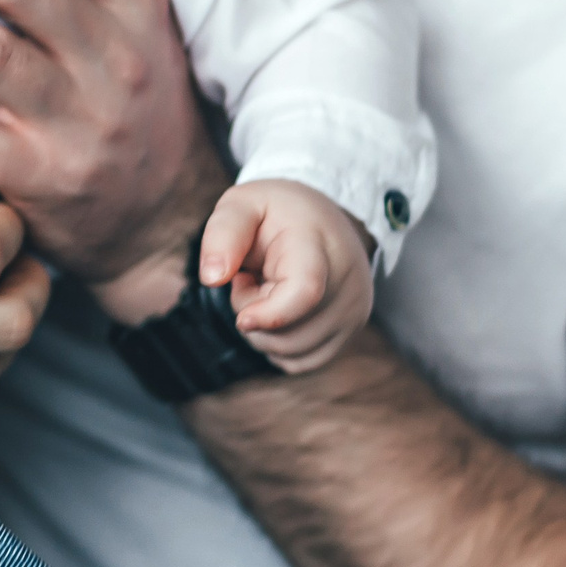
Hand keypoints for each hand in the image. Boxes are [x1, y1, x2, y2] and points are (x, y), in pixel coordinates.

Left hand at [200, 180, 373, 374]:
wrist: (322, 218)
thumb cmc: (275, 212)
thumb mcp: (242, 204)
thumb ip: (222, 234)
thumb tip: (211, 279)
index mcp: (318, 245)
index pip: (305, 292)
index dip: (269, 314)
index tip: (241, 319)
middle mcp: (347, 282)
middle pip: (290, 333)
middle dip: (250, 313)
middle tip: (248, 277)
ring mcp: (354, 311)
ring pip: (293, 352)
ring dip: (263, 331)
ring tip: (266, 289)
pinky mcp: (350, 331)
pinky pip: (302, 362)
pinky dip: (280, 346)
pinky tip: (280, 311)